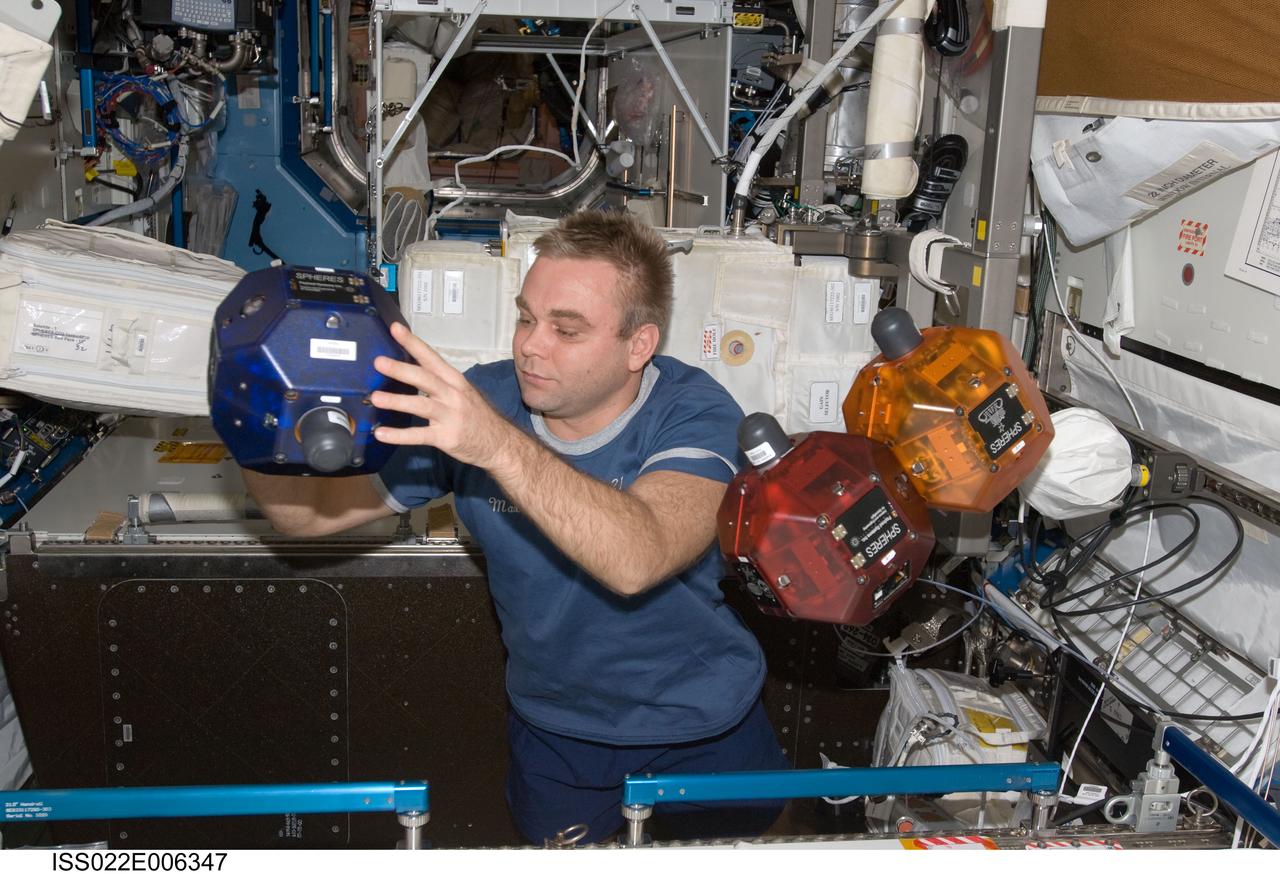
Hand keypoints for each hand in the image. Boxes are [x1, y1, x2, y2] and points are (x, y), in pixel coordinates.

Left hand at [370, 321, 513, 466]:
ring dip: (398, 401)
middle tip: (379, 362)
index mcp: (454, 380)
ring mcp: (450, 416)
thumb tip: (407, 371)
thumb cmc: (475, 415)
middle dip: (401, 369)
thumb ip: (437, 382)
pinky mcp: (446, 437)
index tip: (395, 328)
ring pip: (422, 405)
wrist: (498, 443)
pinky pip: (420, 436)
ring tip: (376, 398)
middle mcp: (453, 395)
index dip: (413, 342)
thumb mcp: (461, 392)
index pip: (431, 357)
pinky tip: (381, 434)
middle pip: (425, 379)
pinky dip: (400, 435)